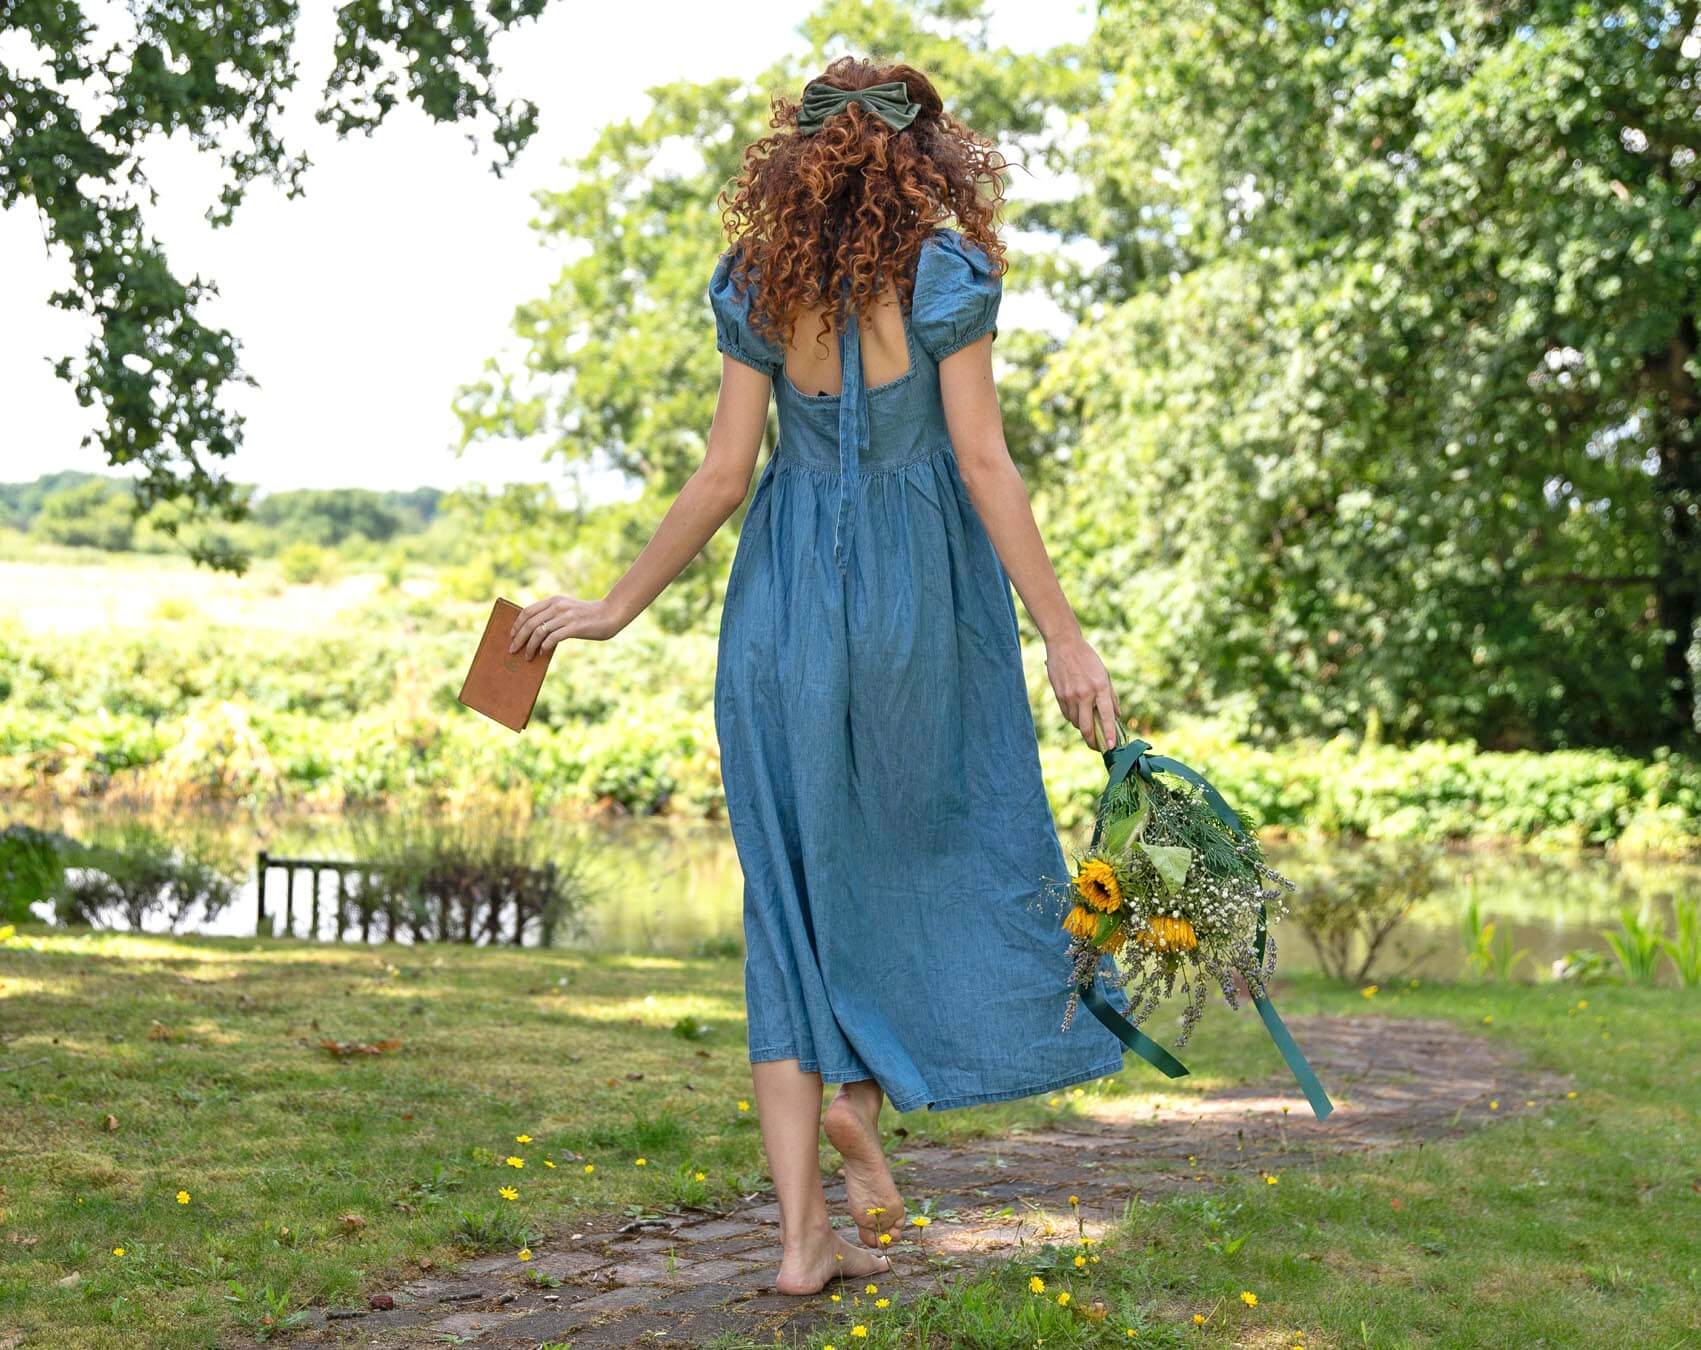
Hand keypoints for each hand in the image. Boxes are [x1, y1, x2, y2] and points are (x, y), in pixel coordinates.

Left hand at [508, 594, 624, 656]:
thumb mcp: (568, 609)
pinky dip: (544, 646)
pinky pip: (553, 638)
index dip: (516, 624)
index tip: (512, 635)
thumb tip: (535, 632)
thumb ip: (553, 615)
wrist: (610, 614)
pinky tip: (542, 652)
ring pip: (539, 632)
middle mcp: (558, 606)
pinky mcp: (574, 627)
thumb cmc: (587, 616)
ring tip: (527, 656)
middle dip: (518, 638)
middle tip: (512, 650)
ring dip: (529, 646)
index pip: (527, 611)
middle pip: (530, 622)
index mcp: (554, 600)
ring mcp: (566, 616)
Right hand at [1044, 632, 1121, 751]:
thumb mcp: (1104, 674)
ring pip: (1076, 722)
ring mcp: (1070, 695)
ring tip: (1088, 724)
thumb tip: (1116, 716)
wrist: (1064, 644)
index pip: (1106, 717)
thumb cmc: (1088, 659)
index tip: (1111, 747)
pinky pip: (1067, 714)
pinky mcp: (1059, 695)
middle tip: (1097, 746)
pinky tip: (1077, 712)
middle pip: (1087, 727)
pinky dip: (1073, 718)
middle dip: (1092, 741)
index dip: (1109, 734)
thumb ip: (1111, 696)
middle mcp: (1085, 694)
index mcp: (1100, 687)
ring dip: (1082, 727)